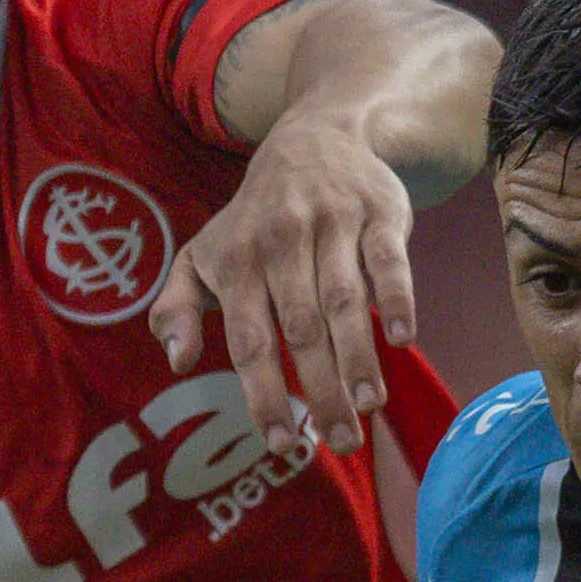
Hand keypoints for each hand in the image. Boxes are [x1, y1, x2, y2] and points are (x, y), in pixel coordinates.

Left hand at [150, 114, 413, 448]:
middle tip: (340, 442)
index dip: (263, 394)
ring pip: (344, 299)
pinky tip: (404, 339)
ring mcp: (332, 225)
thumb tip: (176, 362)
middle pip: (301, 330)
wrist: (312, 138)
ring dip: (358, 355)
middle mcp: (281, 243)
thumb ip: (177, 307)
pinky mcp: (377, 212)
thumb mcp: (202, 255)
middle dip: (320, 390)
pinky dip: (397, 298)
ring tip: (369, 406)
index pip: (250, 341)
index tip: (280, 443)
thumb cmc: (253, 219)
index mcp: (237, 263)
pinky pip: (388, 260)